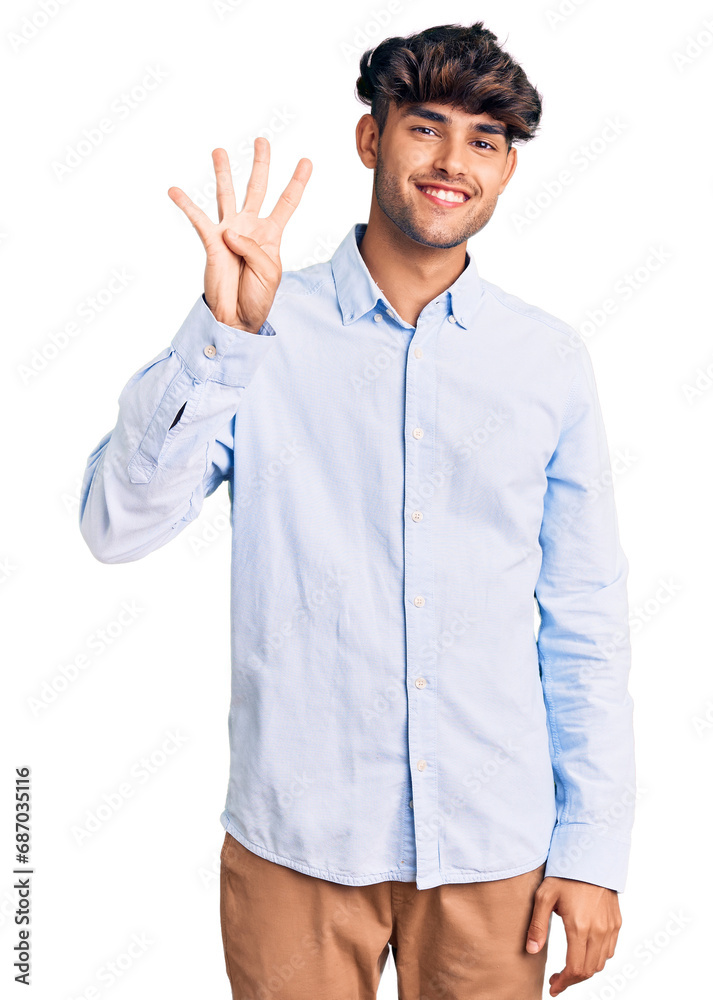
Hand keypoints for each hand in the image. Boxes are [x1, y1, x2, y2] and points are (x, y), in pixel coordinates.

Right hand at [168, 141, 311, 331]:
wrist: (237, 316)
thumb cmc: (257, 296)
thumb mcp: (269, 272)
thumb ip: (254, 248)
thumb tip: (231, 232)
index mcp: (271, 235)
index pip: (287, 203)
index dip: (297, 182)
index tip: (306, 161)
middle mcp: (250, 227)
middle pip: (258, 188)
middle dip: (261, 164)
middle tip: (262, 140)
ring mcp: (229, 232)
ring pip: (227, 195)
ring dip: (223, 173)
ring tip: (219, 151)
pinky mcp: (211, 242)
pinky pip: (198, 219)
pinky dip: (186, 204)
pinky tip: (174, 190)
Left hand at [525, 876, 621, 995]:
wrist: (592, 856)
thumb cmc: (565, 874)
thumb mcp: (545, 895)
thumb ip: (538, 925)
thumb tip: (531, 950)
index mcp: (579, 927)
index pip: (575, 969)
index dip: (564, 982)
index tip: (553, 986)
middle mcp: (599, 931)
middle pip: (589, 970)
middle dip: (572, 980)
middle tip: (557, 980)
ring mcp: (610, 927)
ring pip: (601, 963)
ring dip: (585, 970)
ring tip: (569, 968)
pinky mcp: (616, 922)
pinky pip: (610, 950)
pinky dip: (598, 958)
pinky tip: (584, 952)